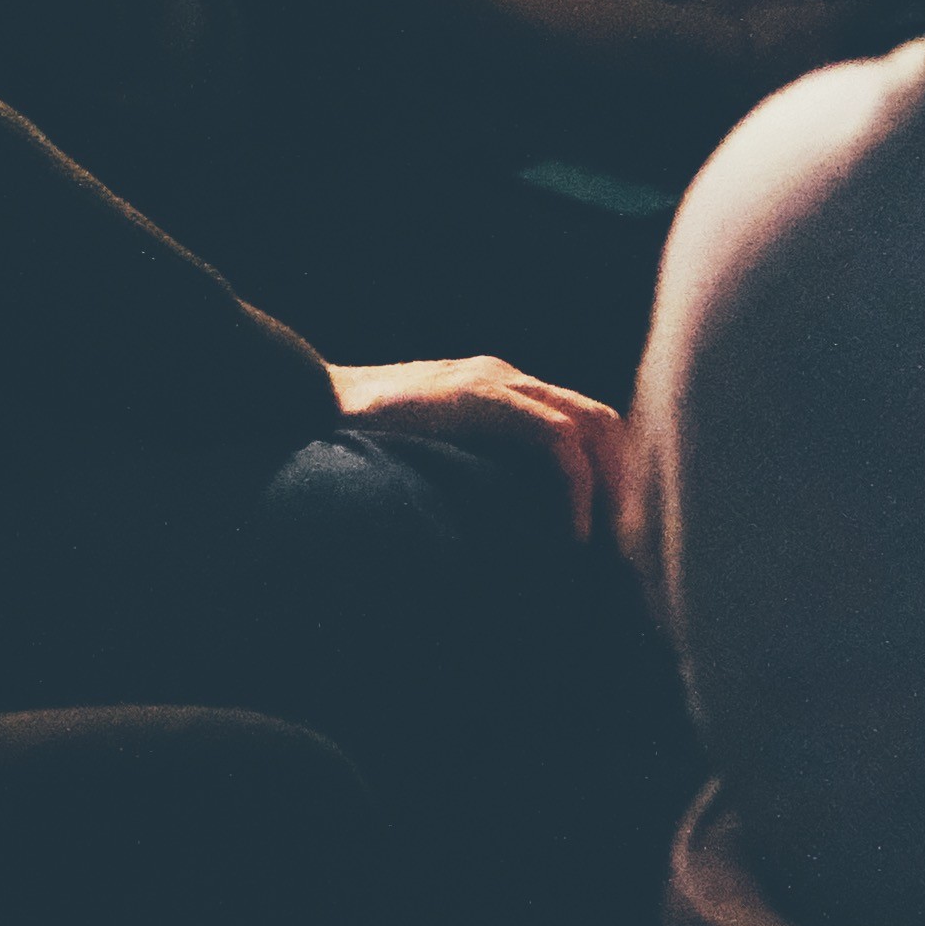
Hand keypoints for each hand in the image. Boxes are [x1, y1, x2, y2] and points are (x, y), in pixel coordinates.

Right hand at [329, 353, 629, 539]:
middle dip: (621, 483)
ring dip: (607, 489)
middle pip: (601, 421)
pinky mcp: (479, 398)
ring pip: (591, 426)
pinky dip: (575, 490)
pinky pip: (555, 442)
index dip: (608, 475)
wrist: (303, 399)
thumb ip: (466, 465)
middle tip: (619, 548)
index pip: (583, 422)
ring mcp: (495, 381)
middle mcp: (507, 377)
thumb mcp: (428, 450)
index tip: (612, 534)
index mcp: (499, 389)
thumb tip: (504, 530)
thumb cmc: (357, 440)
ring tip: (599, 546)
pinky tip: (567, 536)